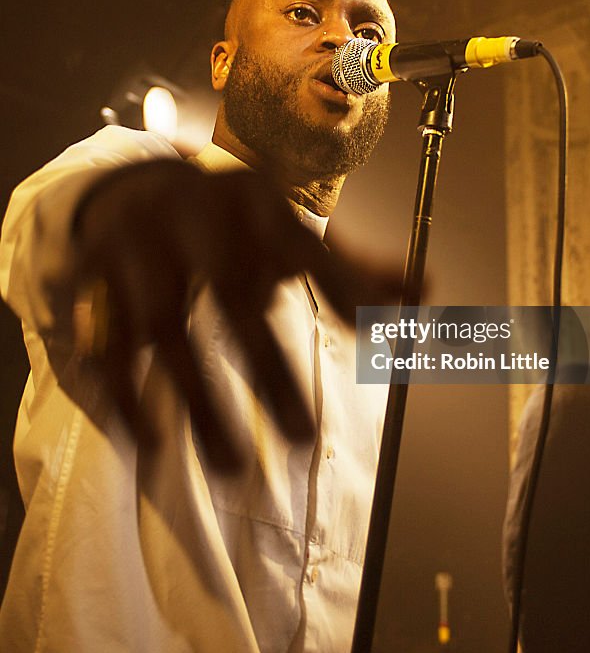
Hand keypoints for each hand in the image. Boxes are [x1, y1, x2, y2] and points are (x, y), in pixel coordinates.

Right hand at [71, 159, 398, 469]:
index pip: (307, 248)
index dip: (342, 285)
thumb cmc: (231, 222)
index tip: (374, 333)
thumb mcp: (287, 231)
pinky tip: (150, 445)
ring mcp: (142, 243)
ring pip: (165, 327)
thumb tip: (429, 286)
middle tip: (300, 436)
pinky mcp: (97, 272)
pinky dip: (126, 395)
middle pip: (232, 294)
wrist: (135, 183)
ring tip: (232, 469)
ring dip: (197, 401)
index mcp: (258, 204)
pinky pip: (108, 341)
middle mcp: (200, 216)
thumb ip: (353, 266)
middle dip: (266, 367)